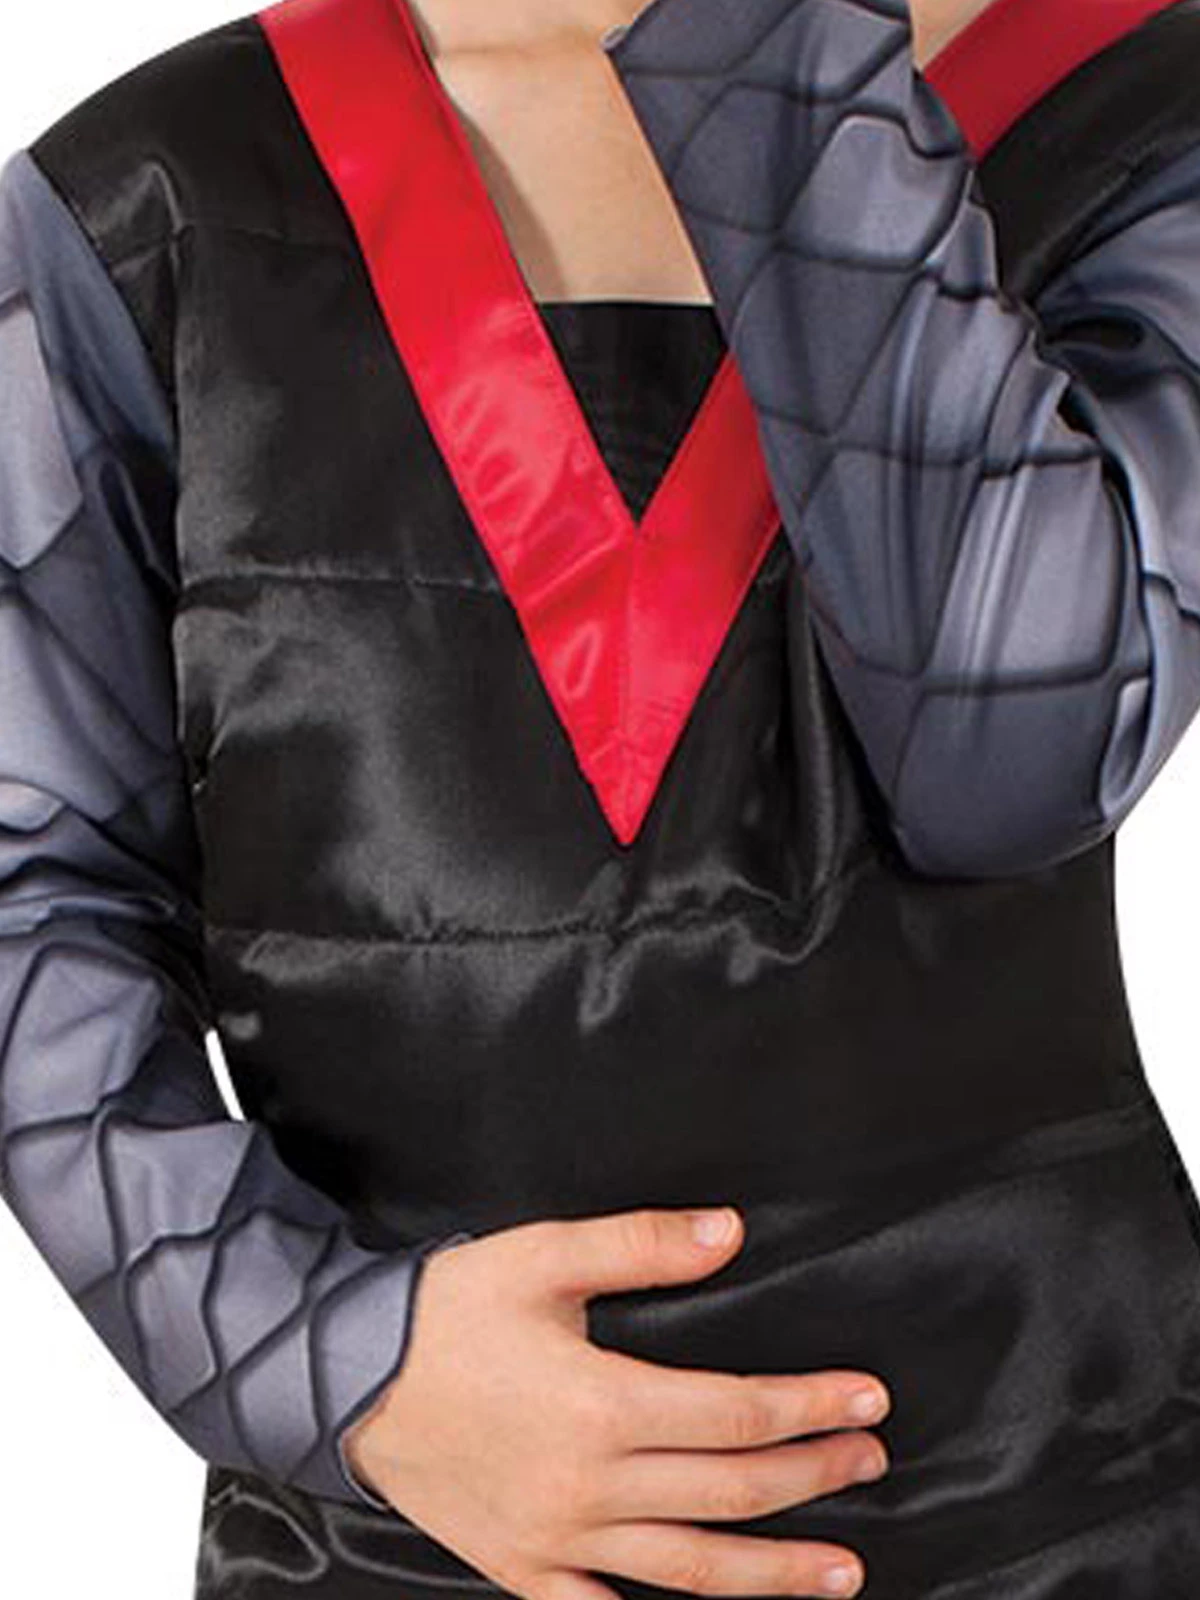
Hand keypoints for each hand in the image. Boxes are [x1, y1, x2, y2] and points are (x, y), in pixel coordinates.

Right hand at [342, 1207, 889, 1599]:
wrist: (348, 1376)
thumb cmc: (449, 1310)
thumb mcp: (544, 1255)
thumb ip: (642, 1243)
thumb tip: (730, 1232)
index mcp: (601, 1404)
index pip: (736, 1415)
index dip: (811, 1408)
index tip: (868, 1400)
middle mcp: (589, 1486)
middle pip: (729, 1492)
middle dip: (811, 1476)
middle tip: (870, 1459)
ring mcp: (556, 1540)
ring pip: (689, 1571)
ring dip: (774, 1573)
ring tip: (843, 1571)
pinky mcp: (522, 1569)